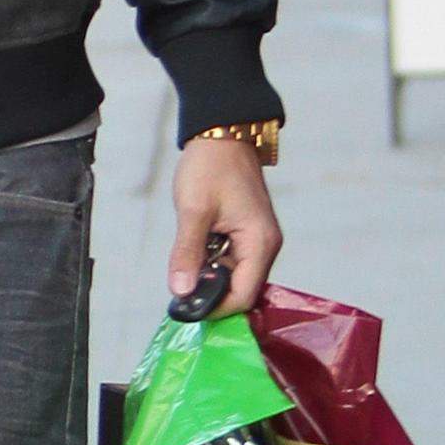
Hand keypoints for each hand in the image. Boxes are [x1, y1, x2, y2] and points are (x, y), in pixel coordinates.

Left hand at [169, 136, 282, 317]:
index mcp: (260, 243)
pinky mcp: (247, 232)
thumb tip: (180, 291)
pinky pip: (231, 259)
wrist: (221, 133)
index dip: (215, 308)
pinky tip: (193, 254)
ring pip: (234, 274)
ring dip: (209, 276)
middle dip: (211, 293)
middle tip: (178, 293)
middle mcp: (265, 246)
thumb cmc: (209, 167)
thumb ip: (187, 253)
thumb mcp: (193, 211)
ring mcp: (257, 239)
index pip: (243, 295)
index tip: (186, 311)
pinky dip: (212, 261)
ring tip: (183, 269)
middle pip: (240, 288)